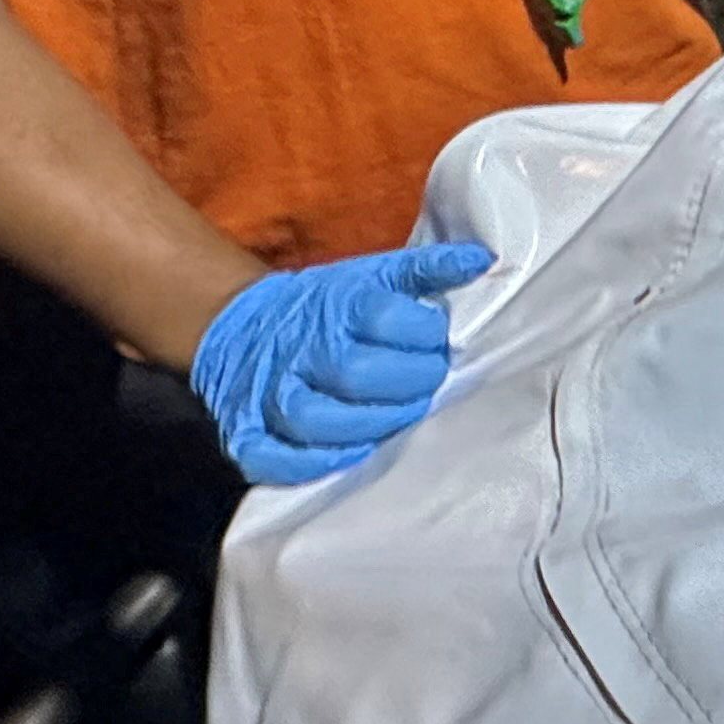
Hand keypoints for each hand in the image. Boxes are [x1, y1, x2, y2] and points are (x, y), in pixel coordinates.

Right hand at [187, 242, 488, 485]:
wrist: (241, 323)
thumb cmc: (327, 306)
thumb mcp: (374, 275)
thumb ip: (428, 269)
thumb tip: (482, 260)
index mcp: (335, 305)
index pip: (382, 317)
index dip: (423, 332)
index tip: (439, 340)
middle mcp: (301, 348)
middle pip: (355, 372)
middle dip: (407, 383)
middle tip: (430, 383)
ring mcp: (269, 392)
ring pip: (314, 418)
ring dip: (368, 426)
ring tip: (402, 421)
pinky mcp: (246, 430)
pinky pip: (271, 456)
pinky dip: (308, 464)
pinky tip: (350, 457)